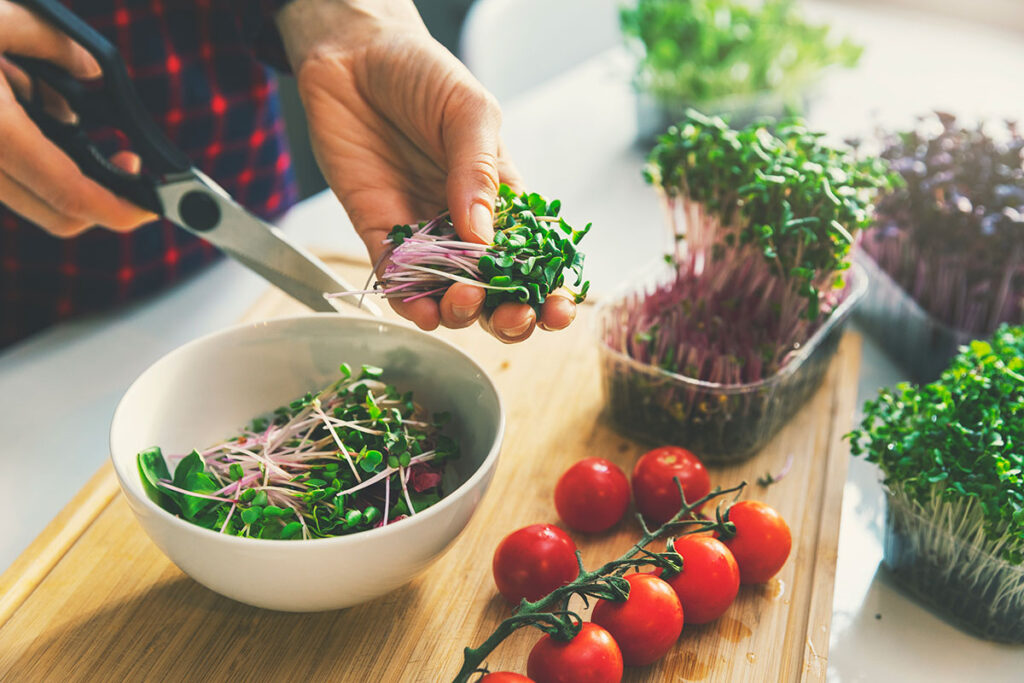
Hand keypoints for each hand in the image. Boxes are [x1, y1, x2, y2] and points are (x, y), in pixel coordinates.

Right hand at [0, 1, 152, 236]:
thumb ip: (52, 43)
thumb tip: (91, 70)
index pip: (72, 194)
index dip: (121, 209)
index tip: (154, 207)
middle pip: (59, 215)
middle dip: (103, 199)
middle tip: (127, 162)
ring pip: (33, 199)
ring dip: (64, 171)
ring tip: (56, 107)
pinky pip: (7, 178)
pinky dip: (32, 155)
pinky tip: (22, 103)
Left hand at [277, 0, 575, 341]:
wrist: (353, 55)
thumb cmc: (422, 74)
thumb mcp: (470, 113)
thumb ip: (479, 172)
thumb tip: (485, 236)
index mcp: (502, 197)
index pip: (534, 256)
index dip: (549, 289)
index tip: (558, 310)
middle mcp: (466, 224)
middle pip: (496, 290)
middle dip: (510, 315)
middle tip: (513, 317)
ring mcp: (423, 233)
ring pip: (448, 294)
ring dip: (461, 312)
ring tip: (463, 302)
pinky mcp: (380, 233)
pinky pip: (397, 281)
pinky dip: (410, 303)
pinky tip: (423, 310)